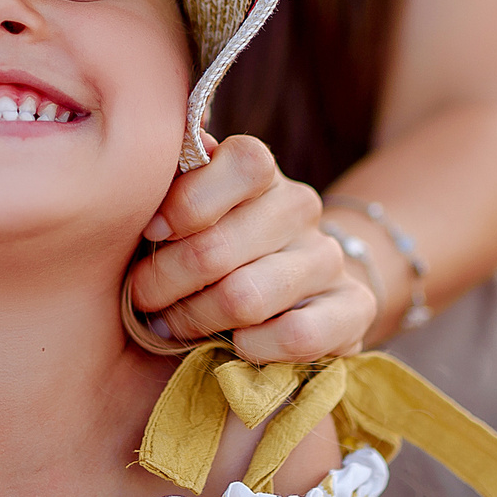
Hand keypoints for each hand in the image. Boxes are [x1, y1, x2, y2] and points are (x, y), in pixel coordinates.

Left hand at [128, 135, 374, 361]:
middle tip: (142, 297)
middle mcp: (299, 206)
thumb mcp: (182, 213)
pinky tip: (233, 345)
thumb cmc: (209, 248)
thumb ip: (169, 184)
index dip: (186, 202)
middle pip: (217, 248)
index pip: (243, 163)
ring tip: (173, 325)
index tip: (150, 232)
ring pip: (246, 296)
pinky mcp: (354, 308)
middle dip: (163, 281)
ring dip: (196, 318)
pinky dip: (253, 347)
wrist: (286, 293)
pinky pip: (297, 335)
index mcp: (257, 171)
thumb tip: (163, 150)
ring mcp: (328, 257)